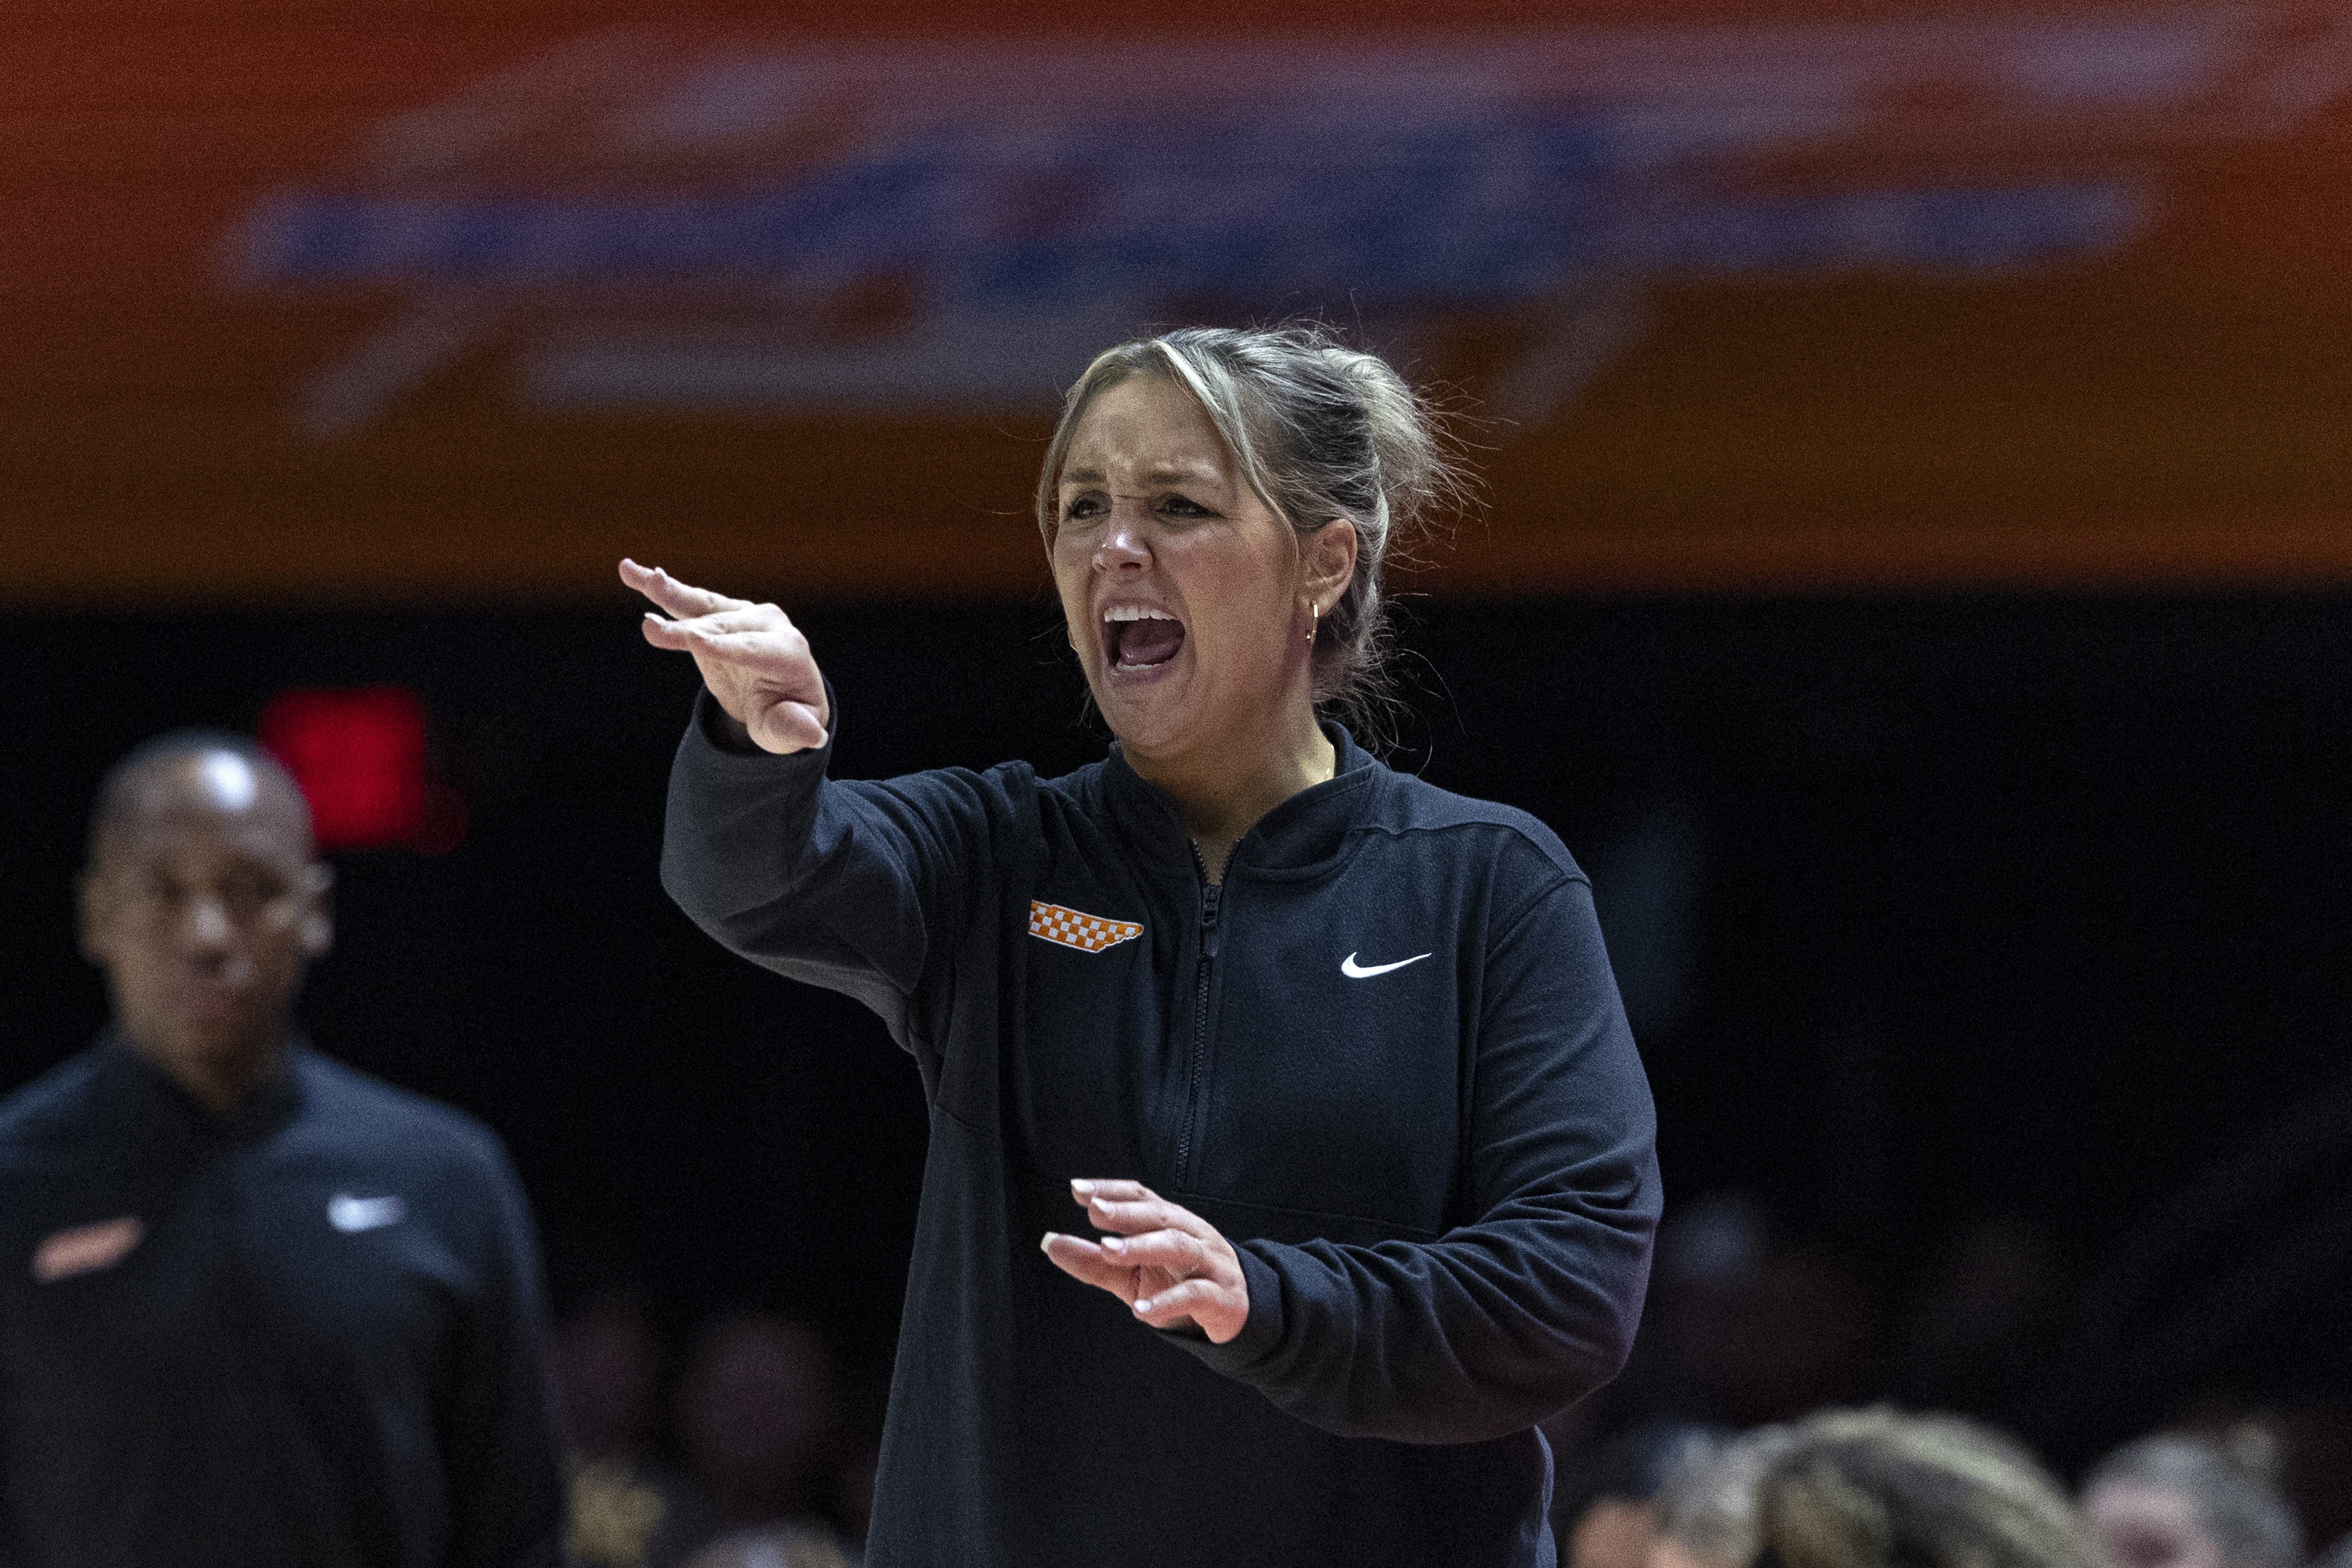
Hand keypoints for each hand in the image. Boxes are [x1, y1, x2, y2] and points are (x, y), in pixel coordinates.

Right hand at [620, 559, 830, 753]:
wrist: (782, 693)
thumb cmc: (786, 714)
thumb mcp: (792, 729)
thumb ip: (795, 729)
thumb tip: (812, 735)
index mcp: (788, 653)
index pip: (753, 650)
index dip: (725, 648)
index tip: (697, 642)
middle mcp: (767, 625)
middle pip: (722, 628)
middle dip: (688, 630)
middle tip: (652, 629)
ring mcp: (742, 614)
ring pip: (703, 606)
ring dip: (672, 594)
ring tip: (649, 580)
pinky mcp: (717, 614)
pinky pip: (685, 600)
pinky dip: (659, 588)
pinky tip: (631, 570)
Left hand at [1041, 1179, 1249, 1343]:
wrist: (1236, 1312)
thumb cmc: (1177, 1284)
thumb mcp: (1131, 1274)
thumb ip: (1093, 1261)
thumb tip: (1050, 1243)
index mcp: (1169, 1222)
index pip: (1140, 1196)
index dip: (1111, 1190)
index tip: (1077, 1189)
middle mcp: (1191, 1234)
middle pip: (1159, 1216)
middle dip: (1126, 1212)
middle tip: (1095, 1211)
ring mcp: (1209, 1263)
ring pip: (1179, 1247)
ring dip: (1144, 1247)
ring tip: (1109, 1252)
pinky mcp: (1221, 1296)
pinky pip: (1195, 1295)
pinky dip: (1168, 1301)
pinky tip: (1142, 1310)